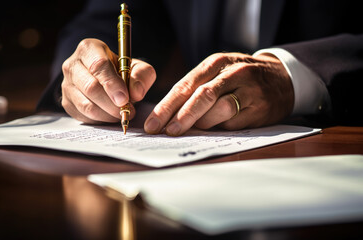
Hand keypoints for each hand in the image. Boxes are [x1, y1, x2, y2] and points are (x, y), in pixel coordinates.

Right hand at [61, 38, 155, 123]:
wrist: (105, 78)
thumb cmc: (120, 70)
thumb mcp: (136, 67)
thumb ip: (142, 75)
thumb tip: (135, 92)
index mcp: (89, 49)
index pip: (98, 65)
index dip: (112, 84)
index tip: (125, 98)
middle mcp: (72, 65)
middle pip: (91, 87)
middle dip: (112, 104)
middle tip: (127, 110)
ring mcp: (66, 85)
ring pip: (86, 105)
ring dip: (108, 114)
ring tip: (122, 113)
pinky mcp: (66, 102)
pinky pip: (83, 116)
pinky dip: (100, 120)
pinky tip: (110, 115)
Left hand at [144, 52, 293, 135]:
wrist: (282, 78)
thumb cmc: (239, 78)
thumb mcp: (218, 72)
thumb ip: (195, 89)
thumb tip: (168, 117)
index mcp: (216, 63)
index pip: (185, 85)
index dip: (167, 106)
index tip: (152, 124)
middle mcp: (233, 73)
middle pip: (202, 96)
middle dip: (181, 117)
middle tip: (167, 132)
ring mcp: (249, 90)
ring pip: (220, 109)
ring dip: (202, 123)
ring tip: (194, 129)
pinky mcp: (260, 109)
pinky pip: (234, 123)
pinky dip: (220, 128)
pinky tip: (215, 129)